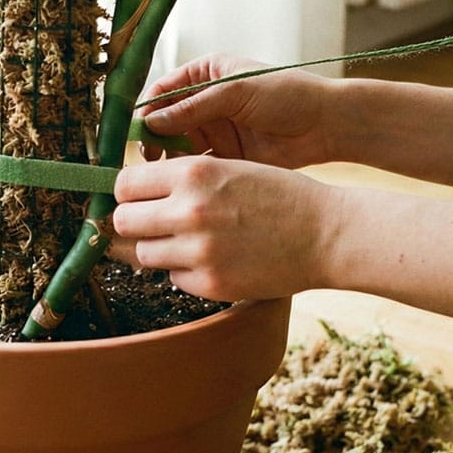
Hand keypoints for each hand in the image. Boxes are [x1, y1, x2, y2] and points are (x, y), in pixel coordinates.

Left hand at [111, 155, 334, 301]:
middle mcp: (189, 211)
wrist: (328, 233)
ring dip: (160, 249)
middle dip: (135, 223)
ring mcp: (198, 251)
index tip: (137, 198)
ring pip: (143, 254)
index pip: (124, 184)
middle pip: (123, 221)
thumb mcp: (229, 168)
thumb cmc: (280, 195)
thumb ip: (182, 179)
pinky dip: (186, 272)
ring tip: (191, 241)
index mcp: (193, 173)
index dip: (127, 192)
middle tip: (155, 223)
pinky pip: (174, 278)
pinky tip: (216, 259)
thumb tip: (130, 193)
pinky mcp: (211, 284)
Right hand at [138, 54, 334, 167]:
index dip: (148, 110)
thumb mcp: (236, 92)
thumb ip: (193, 108)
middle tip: (148, 157)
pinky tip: (184, 182)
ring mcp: (214, 129)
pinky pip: (197, 164)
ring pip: (177, 145)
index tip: (138, 130)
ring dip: (169, 158)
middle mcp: (205, 101)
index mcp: (206, 74)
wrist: (326, 125)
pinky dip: (188, 173)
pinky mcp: (225, 156)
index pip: (164, 91)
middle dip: (155, 138)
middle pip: (165, 120)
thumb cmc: (286, 95)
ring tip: (166, 172)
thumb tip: (152, 122)